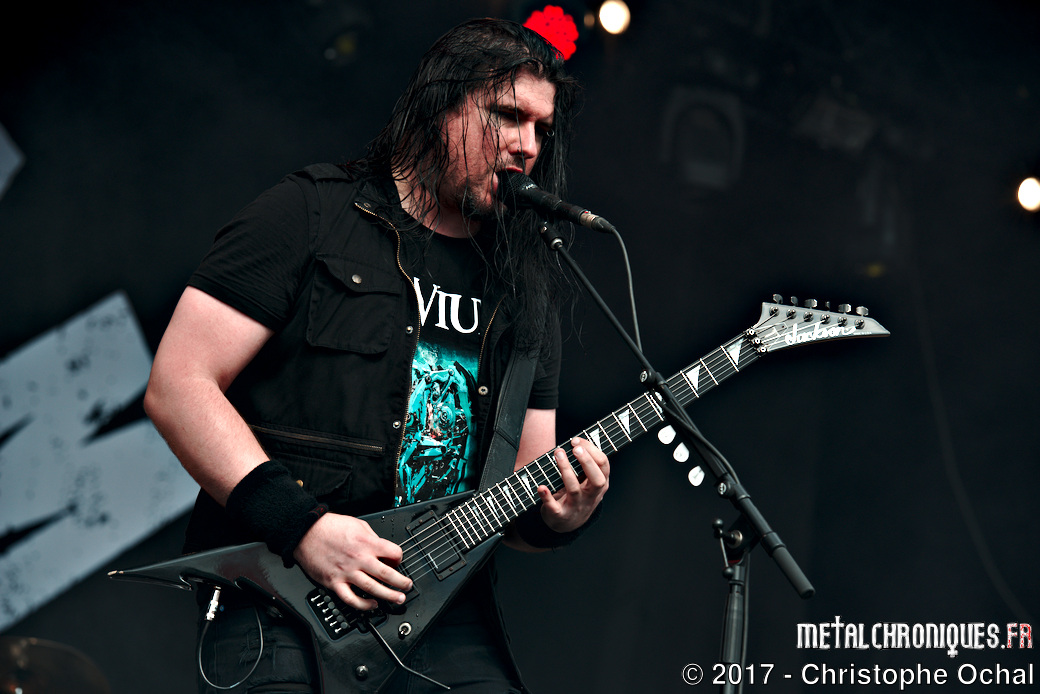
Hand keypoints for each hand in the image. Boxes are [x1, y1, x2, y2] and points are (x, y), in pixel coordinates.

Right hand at [292, 513, 411, 610]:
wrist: (306, 532)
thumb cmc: (330, 527)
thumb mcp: (358, 524)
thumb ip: (372, 537)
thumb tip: (382, 548)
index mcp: (367, 543)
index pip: (393, 553)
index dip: (399, 558)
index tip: (397, 561)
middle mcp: (359, 559)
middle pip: (387, 574)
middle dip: (401, 582)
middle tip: (408, 586)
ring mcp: (347, 572)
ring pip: (373, 588)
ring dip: (388, 596)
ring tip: (398, 599)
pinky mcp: (334, 583)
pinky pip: (351, 599)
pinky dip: (363, 605)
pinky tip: (372, 604)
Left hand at [537, 437, 608, 532]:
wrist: (567, 524)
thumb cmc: (578, 495)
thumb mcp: (588, 481)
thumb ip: (586, 464)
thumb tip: (577, 441)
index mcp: (599, 484)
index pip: (603, 465)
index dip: (592, 451)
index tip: (576, 441)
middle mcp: (591, 496)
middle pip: (597, 480)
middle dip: (587, 462)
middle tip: (575, 448)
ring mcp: (576, 506)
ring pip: (574, 489)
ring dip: (566, 470)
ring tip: (558, 454)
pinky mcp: (560, 515)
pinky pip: (554, 507)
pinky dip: (547, 497)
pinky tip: (541, 487)